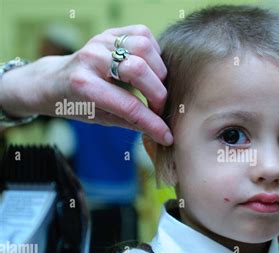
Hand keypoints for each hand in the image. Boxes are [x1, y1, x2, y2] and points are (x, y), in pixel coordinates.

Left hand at [0, 25, 171, 145]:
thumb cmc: (78, 104)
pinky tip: (150, 68)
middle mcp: (92, 58)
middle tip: (158, 108)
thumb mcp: (101, 119)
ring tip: (155, 87)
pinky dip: (154, 52)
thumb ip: (132, 122)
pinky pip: (143, 35)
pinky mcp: (110, 33)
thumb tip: (163, 132)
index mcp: (84, 86)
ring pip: (145, 48)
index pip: (129, 106)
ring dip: (158, 71)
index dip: (152, 123)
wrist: (54, 79)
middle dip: (158, 94)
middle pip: (139, 70)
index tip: (167, 136)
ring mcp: (101, 41)